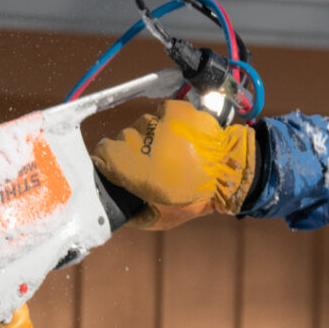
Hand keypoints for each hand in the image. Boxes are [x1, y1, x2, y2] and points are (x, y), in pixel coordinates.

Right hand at [90, 98, 257, 229]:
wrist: (227, 176)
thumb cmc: (191, 200)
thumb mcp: (156, 218)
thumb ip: (130, 213)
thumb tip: (115, 207)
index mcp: (124, 161)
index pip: (101, 155)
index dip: (109, 165)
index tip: (122, 173)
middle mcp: (133, 135)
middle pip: (123, 140)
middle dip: (133, 153)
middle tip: (151, 166)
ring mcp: (155, 120)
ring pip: (142, 126)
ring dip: (151, 138)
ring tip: (169, 152)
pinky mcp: (174, 109)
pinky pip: (161, 113)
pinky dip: (166, 122)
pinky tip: (177, 137)